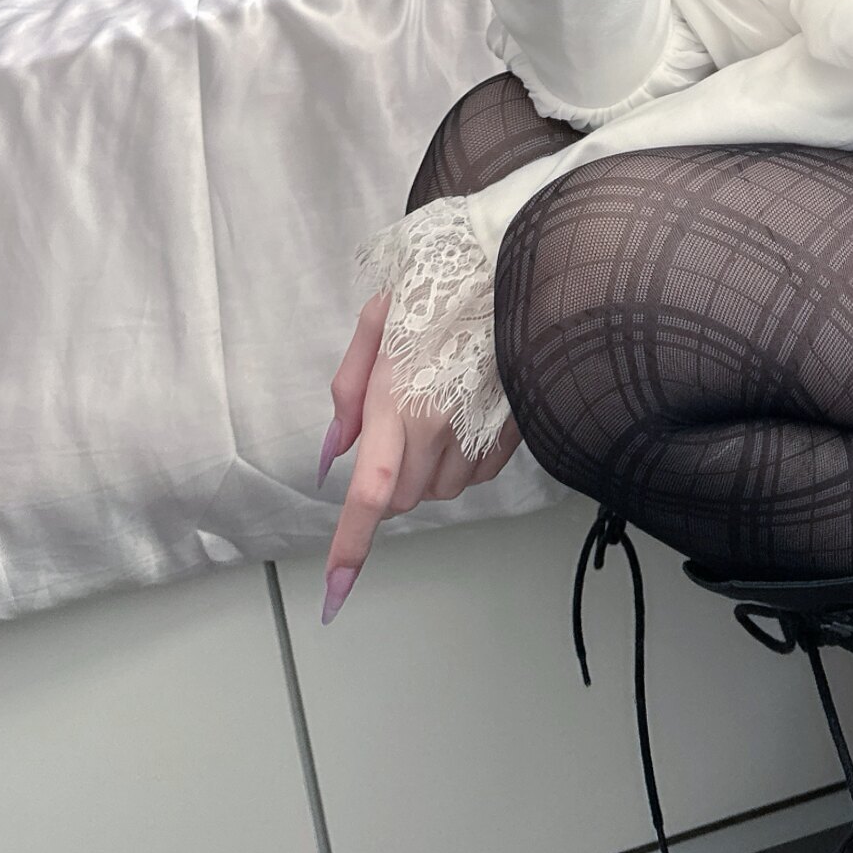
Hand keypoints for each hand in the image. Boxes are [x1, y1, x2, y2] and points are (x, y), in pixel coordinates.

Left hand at [317, 288, 522, 622]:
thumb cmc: (444, 284)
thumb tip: (333, 454)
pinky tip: (470, 412)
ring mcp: (484, 431)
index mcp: (400, 399)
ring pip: (443, 489)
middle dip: (391, 481)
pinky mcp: (516, 431)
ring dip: (431, 469)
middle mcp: (442, 424)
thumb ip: (349, 390)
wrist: (519, 264)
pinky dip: (466, 460)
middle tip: (398, 429)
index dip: (352, 544)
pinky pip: (480, 474)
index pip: (372, 491)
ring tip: (440, 406)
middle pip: (406, 498)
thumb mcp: (379, 322)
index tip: (335, 588)